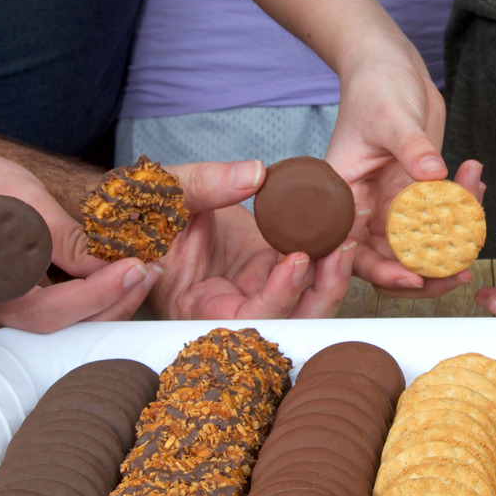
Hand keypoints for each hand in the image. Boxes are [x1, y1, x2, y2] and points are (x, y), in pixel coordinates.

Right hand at [0, 151, 159, 343]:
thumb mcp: (25, 202)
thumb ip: (67, 241)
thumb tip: (113, 266)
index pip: (58, 309)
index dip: (105, 291)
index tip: (140, 268)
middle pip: (61, 326)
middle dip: (111, 300)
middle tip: (148, 272)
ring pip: (55, 325)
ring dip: (99, 303)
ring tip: (136, 274)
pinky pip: (43, 316)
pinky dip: (77, 302)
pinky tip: (106, 280)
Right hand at [148, 161, 355, 319]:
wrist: (152, 206)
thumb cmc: (148, 207)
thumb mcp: (169, 192)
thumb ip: (206, 185)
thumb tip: (254, 174)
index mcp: (197, 306)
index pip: (248, 320)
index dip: (277, 297)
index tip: (296, 260)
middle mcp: (233, 308)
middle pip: (291, 321)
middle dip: (324, 290)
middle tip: (342, 246)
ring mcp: (257, 291)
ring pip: (308, 302)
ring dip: (333, 273)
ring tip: (348, 230)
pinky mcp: (273, 271)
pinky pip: (308, 272)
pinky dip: (327, 254)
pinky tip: (341, 224)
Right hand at [323, 45, 479, 297]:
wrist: (390, 65)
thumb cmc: (375, 86)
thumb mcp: (392, 115)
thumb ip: (412, 147)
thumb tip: (435, 175)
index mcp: (344, 197)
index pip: (354, 252)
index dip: (383, 272)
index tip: (415, 277)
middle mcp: (367, 207)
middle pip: (391, 261)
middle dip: (428, 271)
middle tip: (461, 270)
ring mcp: (395, 203)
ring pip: (423, 243)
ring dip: (453, 239)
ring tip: (476, 205)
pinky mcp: (420, 192)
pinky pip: (443, 217)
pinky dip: (464, 210)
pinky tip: (476, 182)